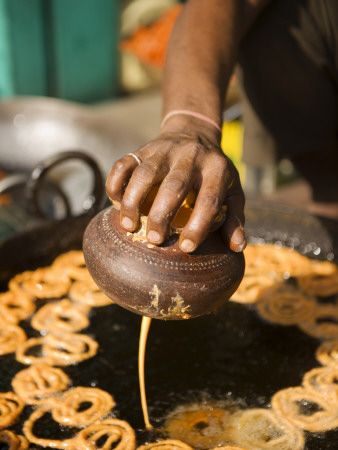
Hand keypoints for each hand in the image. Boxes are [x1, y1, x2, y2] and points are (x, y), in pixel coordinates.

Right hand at [105, 129, 245, 252]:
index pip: (208, 199)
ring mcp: (163, 150)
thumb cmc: (214, 172)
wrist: (194, 132)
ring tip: (129, 226)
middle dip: (162, 215)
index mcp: (217, 169)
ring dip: (133, 201)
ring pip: (144, 173)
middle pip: (174, 186)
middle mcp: (190, 156)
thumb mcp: (232, 190)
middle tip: (155, 240)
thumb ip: (234, 218)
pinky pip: (123, 164)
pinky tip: (116, 204)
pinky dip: (115, 184)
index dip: (198, 225)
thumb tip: (237, 247)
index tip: (187, 247)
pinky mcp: (142, 149)